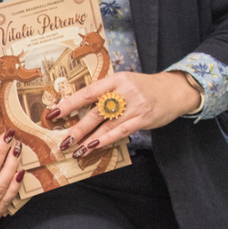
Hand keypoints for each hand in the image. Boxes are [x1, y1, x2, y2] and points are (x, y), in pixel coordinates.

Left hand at [46, 70, 200, 156]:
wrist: (174, 90)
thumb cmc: (143, 87)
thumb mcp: (124, 82)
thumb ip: (104, 93)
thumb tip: (78, 107)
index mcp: (116, 79)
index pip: (88, 92)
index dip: (69, 104)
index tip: (53, 114)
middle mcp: (124, 92)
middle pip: (95, 112)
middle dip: (77, 128)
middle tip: (62, 140)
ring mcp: (134, 106)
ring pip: (106, 125)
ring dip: (88, 139)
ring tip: (74, 149)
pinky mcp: (143, 119)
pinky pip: (120, 132)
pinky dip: (105, 140)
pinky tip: (93, 146)